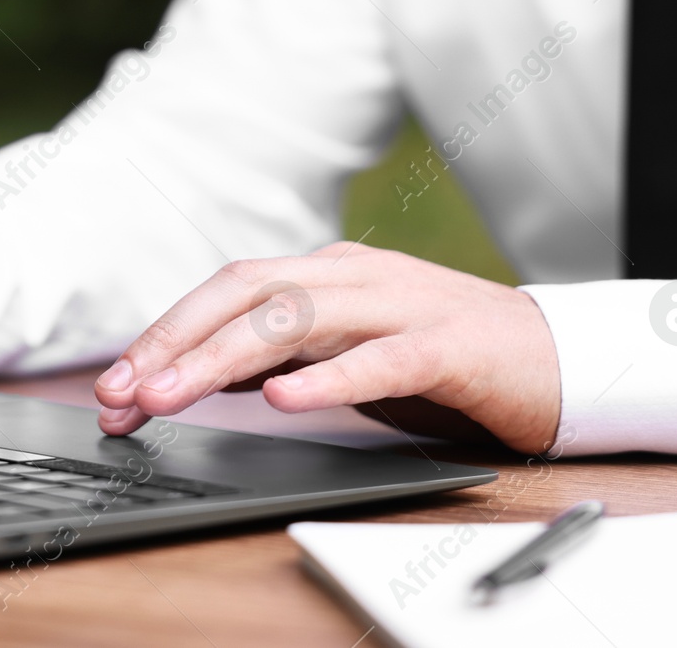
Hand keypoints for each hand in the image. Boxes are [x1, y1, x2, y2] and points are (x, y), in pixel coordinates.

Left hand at [92, 244, 561, 452]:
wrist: (562, 359)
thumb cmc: (446, 361)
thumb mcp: (347, 353)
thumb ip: (282, 356)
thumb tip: (194, 377)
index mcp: (327, 274)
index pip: (226, 292)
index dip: (164, 335)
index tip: (114, 387)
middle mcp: (355, 276)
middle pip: (246, 293)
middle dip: (174, 342)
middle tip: (121, 394)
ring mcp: (402, 304)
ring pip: (295, 319)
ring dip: (223, 359)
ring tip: (171, 396)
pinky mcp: (448, 346)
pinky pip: (379, 360)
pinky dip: (326, 379)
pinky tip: (281, 401)